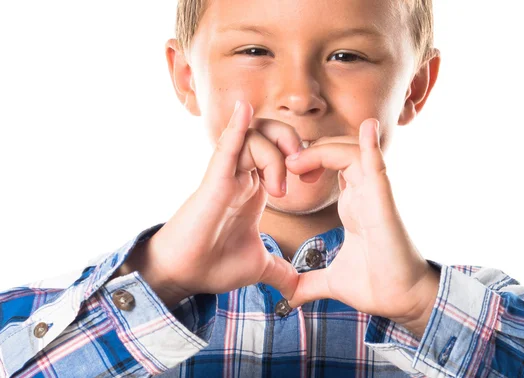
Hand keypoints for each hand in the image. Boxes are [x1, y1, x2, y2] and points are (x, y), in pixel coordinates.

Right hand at [118, 101, 303, 306]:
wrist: (185, 277)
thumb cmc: (214, 264)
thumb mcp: (259, 266)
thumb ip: (281, 272)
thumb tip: (297, 290)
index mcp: (254, 189)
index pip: (280, 151)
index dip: (302, 155)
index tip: (316, 177)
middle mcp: (241, 176)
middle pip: (269, 134)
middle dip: (293, 143)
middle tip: (304, 171)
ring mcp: (226, 176)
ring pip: (254, 139)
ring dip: (275, 158)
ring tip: (280, 191)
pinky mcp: (213, 182)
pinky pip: (225, 147)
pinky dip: (236, 127)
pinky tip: (243, 108)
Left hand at [285, 119, 439, 335]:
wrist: (401, 301)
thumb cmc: (375, 285)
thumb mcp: (331, 280)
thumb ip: (308, 282)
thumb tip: (289, 296)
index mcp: (352, 204)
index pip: (331, 164)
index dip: (308, 159)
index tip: (285, 174)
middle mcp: (363, 193)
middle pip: (338, 150)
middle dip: (310, 150)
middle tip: (288, 166)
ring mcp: (374, 195)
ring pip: (352, 152)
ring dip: (323, 149)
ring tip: (298, 163)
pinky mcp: (384, 202)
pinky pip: (378, 166)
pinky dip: (372, 146)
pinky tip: (368, 128)